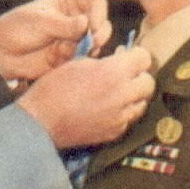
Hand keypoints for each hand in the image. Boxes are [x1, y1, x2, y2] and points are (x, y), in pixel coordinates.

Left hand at [0, 0, 111, 81]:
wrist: (1, 53)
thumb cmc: (17, 28)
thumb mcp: (40, 22)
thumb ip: (63, 24)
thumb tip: (86, 23)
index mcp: (70, 2)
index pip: (96, 2)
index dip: (99, 13)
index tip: (91, 26)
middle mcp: (76, 20)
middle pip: (102, 24)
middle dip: (99, 35)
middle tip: (90, 43)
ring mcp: (74, 40)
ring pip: (95, 45)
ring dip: (86, 50)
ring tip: (64, 52)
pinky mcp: (69, 58)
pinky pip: (83, 60)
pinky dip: (76, 62)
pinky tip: (59, 60)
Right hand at [17, 46, 154, 147]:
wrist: (40, 122)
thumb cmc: (52, 89)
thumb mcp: (76, 63)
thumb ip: (102, 61)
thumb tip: (117, 60)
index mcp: (113, 72)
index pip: (144, 58)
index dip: (135, 55)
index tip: (126, 57)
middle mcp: (122, 95)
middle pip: (149, 82)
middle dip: (138, 76)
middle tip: (123, 75)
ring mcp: (120, 117)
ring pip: (142, 103)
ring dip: (133, 96)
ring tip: (116, 94)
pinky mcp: (114, 132)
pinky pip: (128, 120)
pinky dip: (122, 114)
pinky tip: (106, 110)